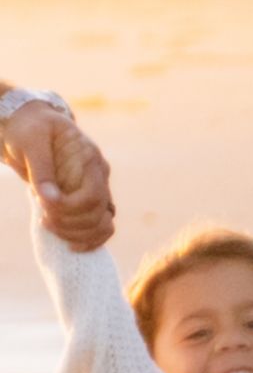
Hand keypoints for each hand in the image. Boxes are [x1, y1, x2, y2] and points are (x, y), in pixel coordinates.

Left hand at [2, 102, 114, 247]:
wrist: (30, 127)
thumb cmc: (29, 129)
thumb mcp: (30, 142)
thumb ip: (41, 170)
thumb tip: (49, 198)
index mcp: (89, 157)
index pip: (93, 195)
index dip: (69, 209)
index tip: (43, 205)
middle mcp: (98, 174)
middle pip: (98, 213)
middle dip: (69, 224)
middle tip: (43, 220)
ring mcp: (96, 187)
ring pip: (103, 224)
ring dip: (78, 235)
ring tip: (49, 227)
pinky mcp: (89, 200)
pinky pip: (101, 226)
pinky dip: (90, 240)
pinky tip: (70, 245)